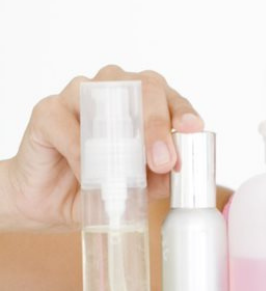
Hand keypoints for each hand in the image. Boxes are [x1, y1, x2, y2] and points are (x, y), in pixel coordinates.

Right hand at [1, 65, 203, 231]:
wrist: (49, 202)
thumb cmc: (98, 184)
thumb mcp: (136, 187)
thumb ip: (158, 178)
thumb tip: (177, 174)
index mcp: (143, 101)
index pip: (169, 97)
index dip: (183, 112)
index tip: (193, 129)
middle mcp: (113, 88)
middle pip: (143, 88)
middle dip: (157, 125)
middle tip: (163, 160)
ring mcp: (78, 94)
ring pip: (105, 96)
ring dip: (121, 134)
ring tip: (130, 167)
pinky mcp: (47, 111)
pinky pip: (68, 124)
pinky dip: (81, 151)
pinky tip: (88, 174)